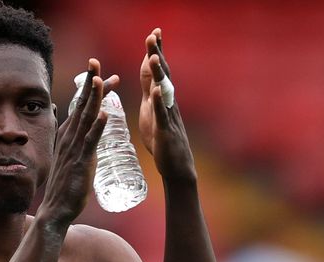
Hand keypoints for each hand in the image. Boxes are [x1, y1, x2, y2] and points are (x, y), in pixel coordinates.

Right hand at [40, 59, 118, 225]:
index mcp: (69, 136)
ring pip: (86, 118)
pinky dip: (97, 127)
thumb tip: (85, 138)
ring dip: (94, 98)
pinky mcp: (80, 162)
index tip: (101, 73)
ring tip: (100, 80)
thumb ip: (79, 147)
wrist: (56, 210)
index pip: (82, 107)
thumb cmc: (66, 188)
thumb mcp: (73, 160)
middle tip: (97, 63)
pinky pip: (90, 141)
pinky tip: (104, 113)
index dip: (91, 89)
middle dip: (91, 84)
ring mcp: (74, 149)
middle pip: (83, 106)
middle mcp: (70, 138)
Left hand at [138, 28, 195, 181]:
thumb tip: (148, 73)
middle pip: (162, 74)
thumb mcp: (151, 111)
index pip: (156, 71)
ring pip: (162, 91)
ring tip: (154, 56)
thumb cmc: (161, 139)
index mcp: (160, 98)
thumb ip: (149, 91)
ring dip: (159, 74)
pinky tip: (155, 90)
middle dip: (157, 54)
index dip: (155, 52)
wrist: (175, 166)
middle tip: (153, 34)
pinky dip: (158, 102)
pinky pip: (162, 115)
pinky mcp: (165, 131)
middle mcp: (167, 103)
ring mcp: (168, 116)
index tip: (153, 32)